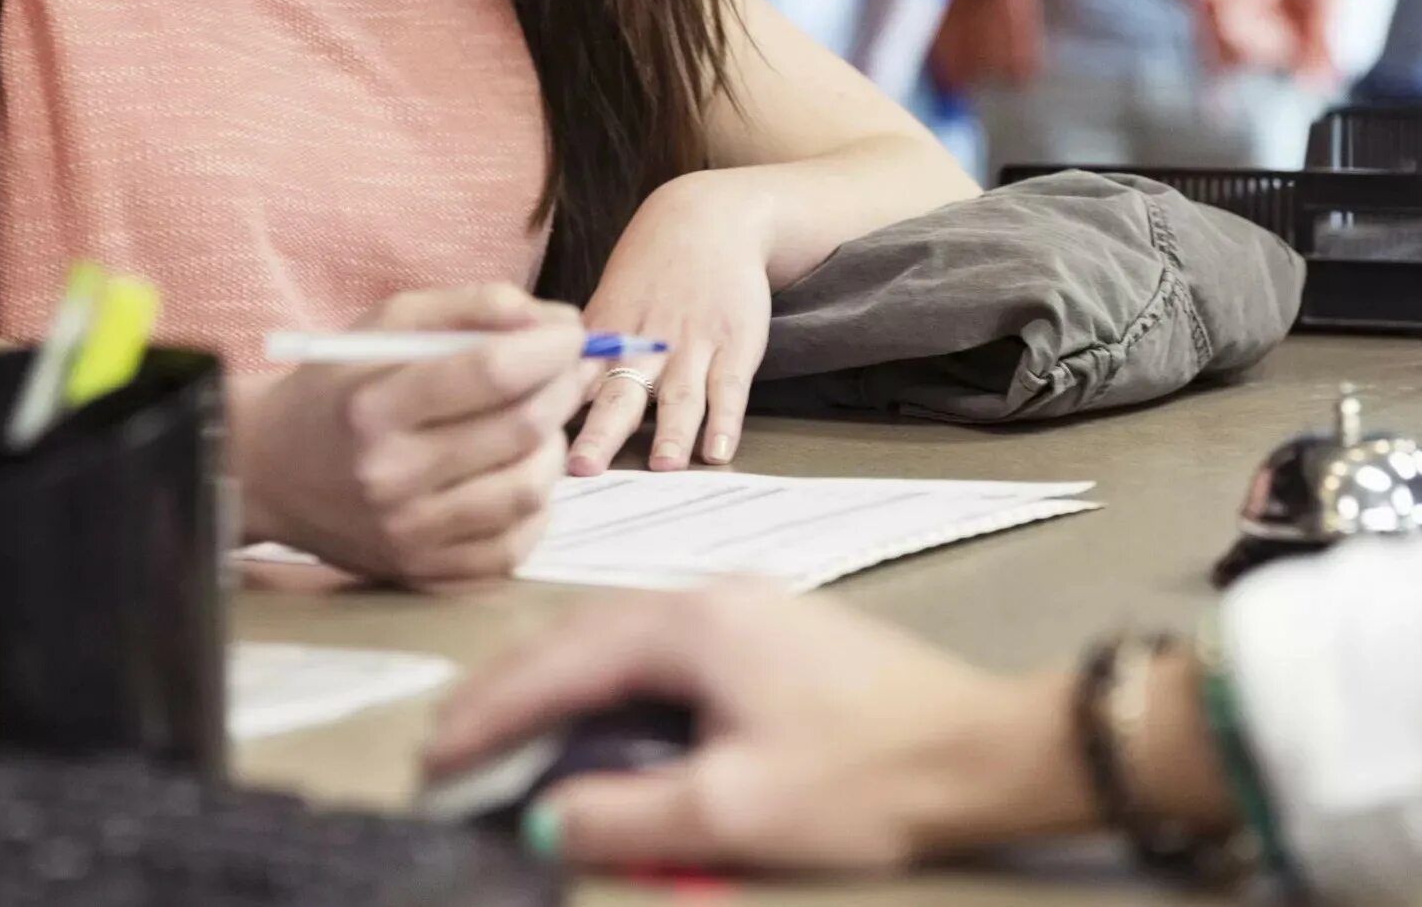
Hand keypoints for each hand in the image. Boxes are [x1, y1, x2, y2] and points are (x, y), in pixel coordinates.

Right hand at [232, 283, 594, 589]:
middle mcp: (389, 475)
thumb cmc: (338, 386)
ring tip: (542, 418)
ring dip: (556, 443)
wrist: (270, 472)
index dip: (550, 346)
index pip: (493, 372)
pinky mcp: (423, 573)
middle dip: (564, 386)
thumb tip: (556, 320)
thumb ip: (473, 306)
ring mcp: (408, 534)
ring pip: (529, 488)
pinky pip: (515, 544)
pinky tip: (522, 470)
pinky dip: (537, 504)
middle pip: (521, 428)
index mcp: (374, 404)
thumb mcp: (388, 324)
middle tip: (571, 367)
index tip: (571, 330)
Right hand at [425, 585, 1088, 872]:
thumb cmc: (874, 774)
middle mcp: (713, 599)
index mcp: (693, 626)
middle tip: (455, 746)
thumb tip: (543, 821)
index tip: (438, 755)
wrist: (983, 752)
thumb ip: (625, 816)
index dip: (489, 714)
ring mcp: (746, 612)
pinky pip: (663, 655)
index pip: (557, 662)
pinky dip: (612, 687)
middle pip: (579, 638)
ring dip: (560, 687)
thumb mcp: (734, 811)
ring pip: (619, 642)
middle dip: (511, 693)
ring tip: (513, 736)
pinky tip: (603, 722)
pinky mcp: (771, 639)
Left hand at [570, 174, 771, 472]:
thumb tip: (542, 400)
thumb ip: (585, 354)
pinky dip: (725, 422)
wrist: (711, 218)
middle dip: (601, 431)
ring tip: (664, 466)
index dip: (554, 412)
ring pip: (680, 395)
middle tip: (583, 467)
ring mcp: (694, 346)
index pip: (573, 382)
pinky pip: (729, 389)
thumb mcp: (609, 300)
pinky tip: (719, 451)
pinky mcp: (735, 346)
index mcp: (607, 335)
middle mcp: (647, 345)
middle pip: (620, 392)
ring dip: (671, 432)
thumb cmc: (653, 269)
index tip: (533, 447)